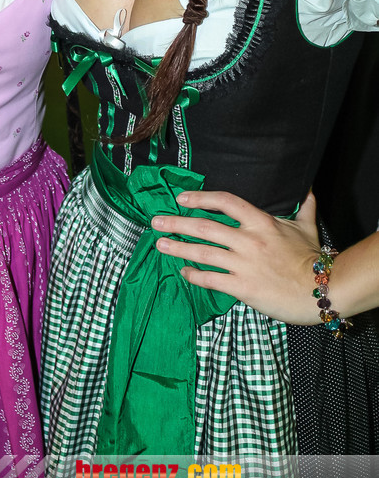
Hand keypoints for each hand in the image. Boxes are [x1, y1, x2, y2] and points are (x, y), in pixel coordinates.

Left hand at [152, 190, 320, 323]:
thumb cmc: (312, 259)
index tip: (182, 197)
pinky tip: (183, 272)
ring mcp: (243, 264)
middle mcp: (248, 240)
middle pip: (205, 227)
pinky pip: (211, 280)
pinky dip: (194, 275)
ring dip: (178, 248)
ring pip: (203, 252)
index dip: (201, 198)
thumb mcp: (306, 227)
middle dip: (177, 223)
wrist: (320, 291)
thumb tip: (305, 187)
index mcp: (261, 222)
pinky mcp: (242, 287)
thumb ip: (302, 205)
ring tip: (160, 244)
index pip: (225, 202)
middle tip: (156, 221)